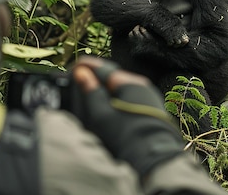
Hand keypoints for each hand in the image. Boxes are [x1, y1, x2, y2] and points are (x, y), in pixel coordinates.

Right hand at [71, 56, 184, 178]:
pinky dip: (117, 96)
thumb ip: (91, 92)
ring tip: (92, 93)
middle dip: (96, 76)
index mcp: (129, 82)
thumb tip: (81, 73)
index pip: (102, 68)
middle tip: (79, 81)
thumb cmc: (126, 137)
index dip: (85, 67)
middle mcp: (141, 85)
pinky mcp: (152, 107)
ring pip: (122, 85)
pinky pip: (130, 95)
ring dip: (107, 87)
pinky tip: (109, 104)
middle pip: (113, 75)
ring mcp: (148, 95)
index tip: (73, 70)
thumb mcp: (102, 115)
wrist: (154, 158)